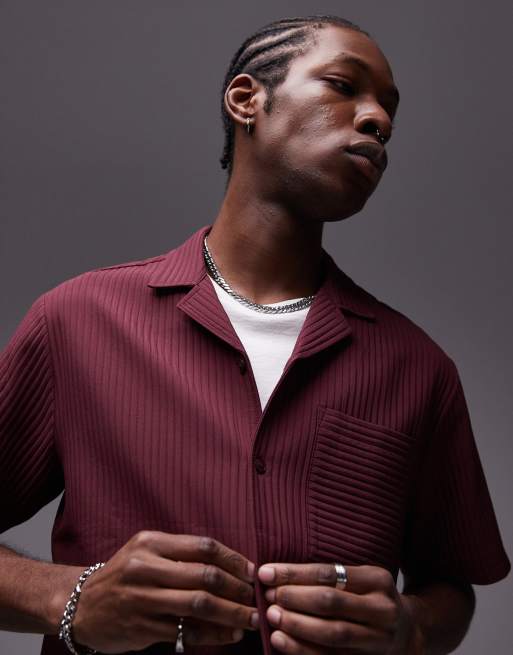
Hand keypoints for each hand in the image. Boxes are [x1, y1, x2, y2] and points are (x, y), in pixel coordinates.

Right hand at [65, 531, 258, 652]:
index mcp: (151, 543)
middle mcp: (145, 568)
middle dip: (238, 588)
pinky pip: (186, 631)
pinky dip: (213, 634)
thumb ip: (182, 554)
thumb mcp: (146, 551)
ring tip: (251, 619)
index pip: (203, 546)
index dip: (233, 559)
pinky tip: (229, 635)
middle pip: (205, 575)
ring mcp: (142, 599)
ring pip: (199, 605)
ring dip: (231, 613)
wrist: (81, 605)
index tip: (252, 571)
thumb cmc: (125, 574)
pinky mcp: (141, 628)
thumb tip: (232, 566)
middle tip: (256, 597)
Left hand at [258, 562, 422, 653]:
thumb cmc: (372, 598)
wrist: (409, 633)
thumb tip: (278, 574)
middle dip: (294, 598)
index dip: (295, 573)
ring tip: (272, 617)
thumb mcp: (362, 578)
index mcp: (377, 580)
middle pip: (331, 602)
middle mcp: (382, 609)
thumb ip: (329, 576)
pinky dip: (303, 651)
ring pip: (333, 633)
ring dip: (297, 625)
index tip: (267, 572)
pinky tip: (282, 642)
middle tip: (269, 596)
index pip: (329, 573)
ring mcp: (379, 639)